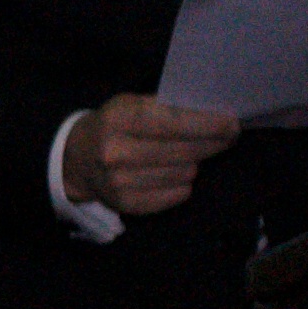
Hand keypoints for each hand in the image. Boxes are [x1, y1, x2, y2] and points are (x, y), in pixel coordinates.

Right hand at [62, 92, 238, 221]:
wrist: (75, 160)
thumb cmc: (114, 125)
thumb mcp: (130, 104)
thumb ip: (166, 108)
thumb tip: (215, 115)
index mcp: (118, 120)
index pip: (174, 122)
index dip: (209, 124)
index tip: (233, 124)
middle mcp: (117, 153)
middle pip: (186, 150)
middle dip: (214, 142)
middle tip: (225, 137)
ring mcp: (120, 182)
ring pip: (186, 172)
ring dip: (194, 163)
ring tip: (185, 155)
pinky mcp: (128, 204)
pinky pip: (178, 194)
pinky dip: (182, 183)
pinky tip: (171, 173)